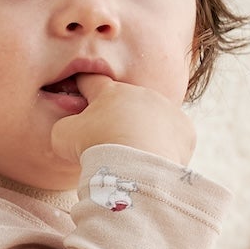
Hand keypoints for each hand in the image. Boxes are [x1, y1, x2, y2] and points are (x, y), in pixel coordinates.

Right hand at [48, 74, 197, 172]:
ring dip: (143, 131)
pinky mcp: (185, 130)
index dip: (84, 85)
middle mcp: (141, 94)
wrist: (136, 167)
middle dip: (118, 117)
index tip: (80, 89)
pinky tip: (153, 160)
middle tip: (110, 140)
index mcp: (110, 92)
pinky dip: (164, 146)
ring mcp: (166, 110)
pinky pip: (173, 136)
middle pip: (126, 103)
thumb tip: (72, 127)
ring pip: (152, 118)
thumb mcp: (63, 136)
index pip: (93, 81)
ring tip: (134, 154)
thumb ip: (67, 125)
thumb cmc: (95, 148)